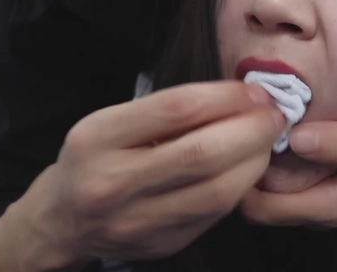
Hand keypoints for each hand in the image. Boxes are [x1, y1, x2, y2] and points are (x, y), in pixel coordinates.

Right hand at [1, 82, 284, 269]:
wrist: (61, 222)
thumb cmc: (94, 159)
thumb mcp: (111, 122)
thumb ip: (167, 109)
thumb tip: (240, 95)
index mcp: (97, 139)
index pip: (177, 109)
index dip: (227, 97)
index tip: (254, 90)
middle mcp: (112, 184)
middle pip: (203, 154)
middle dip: (252, 130)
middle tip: (275, 114)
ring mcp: (137, 222)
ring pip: (217, 191)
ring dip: (256, 160)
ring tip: (268, 139)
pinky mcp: (162, 245)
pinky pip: (216, 214)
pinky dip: (242, 185)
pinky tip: (251, 166)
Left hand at [241, 115, 336, 227]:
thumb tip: (298, 139)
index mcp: (330, 205)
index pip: (260, 206)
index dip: (246, 174)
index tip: (247, 136)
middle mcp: (317, 208)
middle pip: (255, 199)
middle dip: (245, 164)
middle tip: (247, 122)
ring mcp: (318, 197)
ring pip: (267, 188)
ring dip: (258, 158)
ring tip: (260, 118)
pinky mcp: (321, 182)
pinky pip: (282, 176)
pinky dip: (272, 154)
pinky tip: (279, 124)